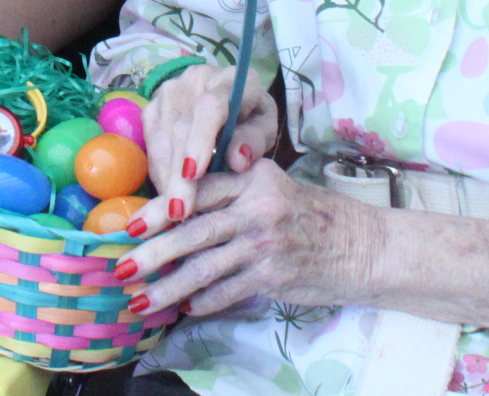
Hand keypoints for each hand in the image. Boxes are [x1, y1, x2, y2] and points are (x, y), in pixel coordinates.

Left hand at [120, 160, 378, 318]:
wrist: (367, 247)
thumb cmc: (316, 216)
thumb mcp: (276, 188)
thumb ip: (234, 194)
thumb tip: (182, 212)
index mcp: (253, 178)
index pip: (197, 190)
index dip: (160, 207)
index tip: (130, 224)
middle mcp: (257, 207)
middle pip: (192, 229)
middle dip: (152, 252)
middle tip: (122, 267)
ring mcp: (265, 244)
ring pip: (203, 266)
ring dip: (168, 288)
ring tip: (140, 301)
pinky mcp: (273, 276)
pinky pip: (227, 291)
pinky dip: (203, 303)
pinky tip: (184, 310)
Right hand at [133, 66, 279, 238]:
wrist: (229, 97)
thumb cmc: (250, 117)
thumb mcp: (264, 128)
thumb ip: (255, 140)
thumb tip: (238, 161)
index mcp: (230, 80)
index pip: (210, 107)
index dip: (200, 140)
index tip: (194, 174)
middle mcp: (195, 80)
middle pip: (181, 129)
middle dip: (178, 175)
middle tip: (180, 213)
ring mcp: (169, 92)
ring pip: (161, 139)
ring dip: (166, 178)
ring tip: (173, 213)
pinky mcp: (152, 107)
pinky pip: (151, 145)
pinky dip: (160, 173)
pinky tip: (169, 194)